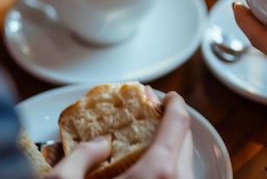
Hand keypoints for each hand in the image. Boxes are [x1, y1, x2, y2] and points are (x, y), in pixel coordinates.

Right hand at [46, 90, 193, 178]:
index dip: (175, 104)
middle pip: (185, 140)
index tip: (168, 97)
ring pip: (184, 162)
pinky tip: (150, 163)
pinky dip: (170, 164)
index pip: (179, 124)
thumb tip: (100, 144)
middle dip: (170, 121)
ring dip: (171, 145)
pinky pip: (179, 177)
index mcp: (157, 172)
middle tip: (152, 112)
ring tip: (151, 137)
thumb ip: (81, 156)